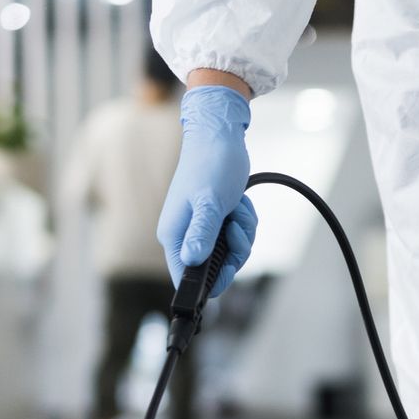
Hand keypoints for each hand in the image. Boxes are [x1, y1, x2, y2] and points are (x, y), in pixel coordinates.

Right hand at [157, 85, 257, 296]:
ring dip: (242, 232)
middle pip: (215, 268)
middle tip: (235, 226)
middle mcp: (185, 236)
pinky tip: (239, 204)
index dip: (209, 282)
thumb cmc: (211, 164)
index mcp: (174, 236)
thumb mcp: (210, 202)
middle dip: (235, 249)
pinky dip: (243, 222)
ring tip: (237, 208)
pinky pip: (236, 237)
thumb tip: (191, 262)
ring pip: (231, 252)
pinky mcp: (215, 221)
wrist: (220, 136)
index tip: (230, 269)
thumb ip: (202, 234)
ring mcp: (201, 229)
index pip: (185, 278)